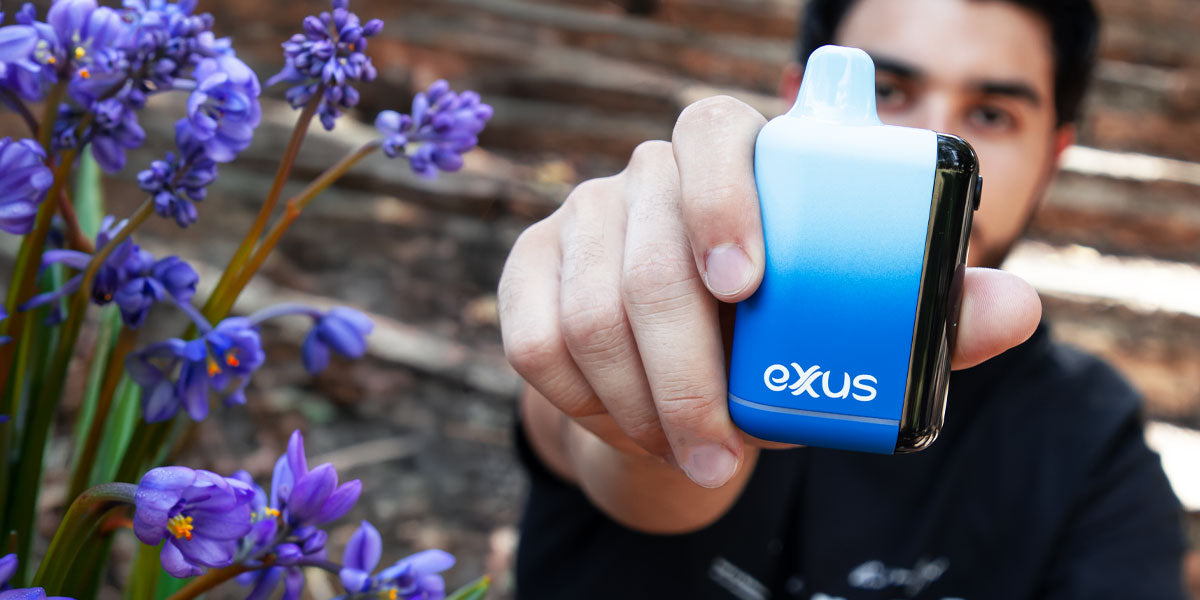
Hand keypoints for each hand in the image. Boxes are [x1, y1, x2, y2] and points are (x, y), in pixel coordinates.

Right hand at [498, 96, 1041, 488]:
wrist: (681, 364)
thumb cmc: (777, 328)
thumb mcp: (848, 321)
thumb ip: (927, 311)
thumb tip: (1017, 308)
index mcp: (731, 157)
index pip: (710, 134)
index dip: (721, 200)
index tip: (748, 286)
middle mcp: (645, 176)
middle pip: (645, 258)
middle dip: (686, 375)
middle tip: (724, 451)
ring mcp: (578, 219)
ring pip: (585, 316)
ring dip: (638, 407)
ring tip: (691, 454)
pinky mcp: (527, 270)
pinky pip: (535, 344)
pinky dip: (584, 404)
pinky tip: (629, 426)